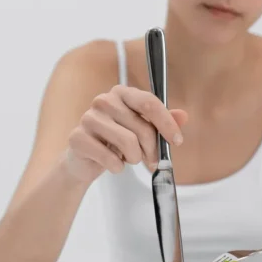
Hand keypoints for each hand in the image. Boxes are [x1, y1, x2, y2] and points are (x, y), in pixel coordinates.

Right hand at [65, 84, 187, 180]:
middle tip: (151, 160)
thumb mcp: (142, 130)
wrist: (85, 159)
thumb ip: (162, 122)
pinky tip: (114, 165)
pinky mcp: (77, 138)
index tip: (177, 141)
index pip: (149, 103)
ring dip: (135, 158)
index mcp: (122, 93)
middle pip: (142, 127)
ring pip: (128, 143)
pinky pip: (109, 158)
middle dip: (152, 149)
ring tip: (130, 159)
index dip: (167, 123)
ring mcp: (89, 118)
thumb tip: (183, 116)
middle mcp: (104, 101)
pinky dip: (117, 167)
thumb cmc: (116, 141)